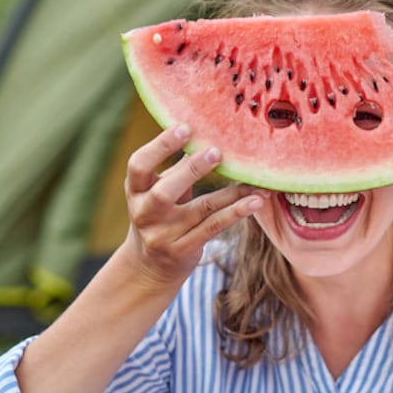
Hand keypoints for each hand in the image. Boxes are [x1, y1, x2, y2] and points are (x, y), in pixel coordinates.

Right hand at [121, 124, 265, 289]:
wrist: (150, 265)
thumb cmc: (161, 211)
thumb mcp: (157, 188)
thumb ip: (176, 166)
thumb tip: (209, 130)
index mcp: (136, 190)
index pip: (139, 166)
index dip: (159, 146)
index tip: (185, 127)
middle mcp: (145, 214)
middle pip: (164, 193)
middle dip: (191, 171)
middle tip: (216, 152)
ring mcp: (163, 235)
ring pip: (202, 209)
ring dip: (232, 194)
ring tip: (256, 182)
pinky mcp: (183, 250)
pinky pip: (214, 227)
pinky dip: (237, 212)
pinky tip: (256, 201)